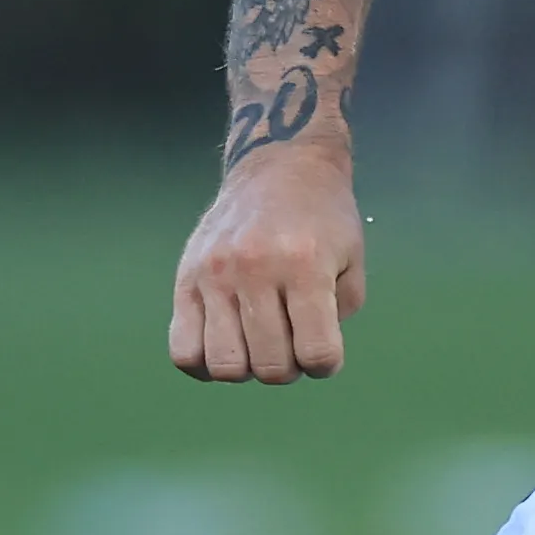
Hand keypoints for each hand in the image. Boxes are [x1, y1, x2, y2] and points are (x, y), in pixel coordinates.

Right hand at [170, 141, 365, 381]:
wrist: (279, 166)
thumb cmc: (323, 217)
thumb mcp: (352, 260)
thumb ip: (337, 314)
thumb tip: (303, 358)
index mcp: (305, 266)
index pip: (316, 353)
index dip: (325, 364)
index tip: (324, 348)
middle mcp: (255, 270)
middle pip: (270, 366)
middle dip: (288, 368)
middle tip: (291, 341)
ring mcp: (214, 275)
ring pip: (225, 366)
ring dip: (248, 368)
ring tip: (258, 341)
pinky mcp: (185, 278)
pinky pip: (182, 351)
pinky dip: (205, 364)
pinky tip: (225, 344)